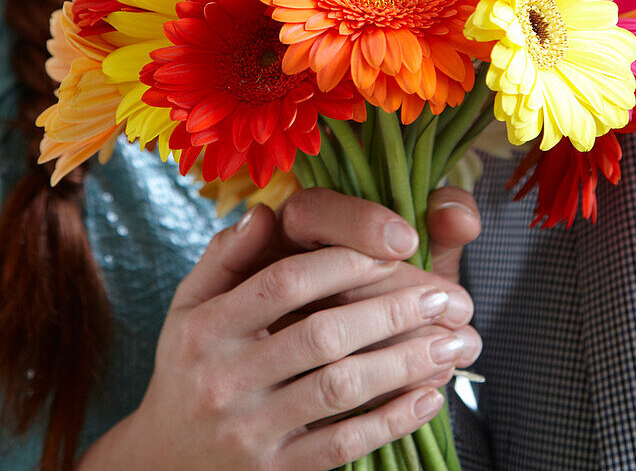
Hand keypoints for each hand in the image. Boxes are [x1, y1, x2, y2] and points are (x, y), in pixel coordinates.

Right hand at [79, 204, 478, 470]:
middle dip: (392, 311)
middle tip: (446, 295)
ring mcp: (250, 431)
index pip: (284, 282)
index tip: (394, 248)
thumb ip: (226, 257)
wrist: (160, 463)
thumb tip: (264, 211)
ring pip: (340, 389)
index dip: (344, 261)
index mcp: (206, 327)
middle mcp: (224, 379)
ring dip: (406, 363)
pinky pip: (343, 444)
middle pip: (322, 334)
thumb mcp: (189, 306)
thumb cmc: (188, 367)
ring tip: (453, 342)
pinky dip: (392, 419)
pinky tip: (430, 395)